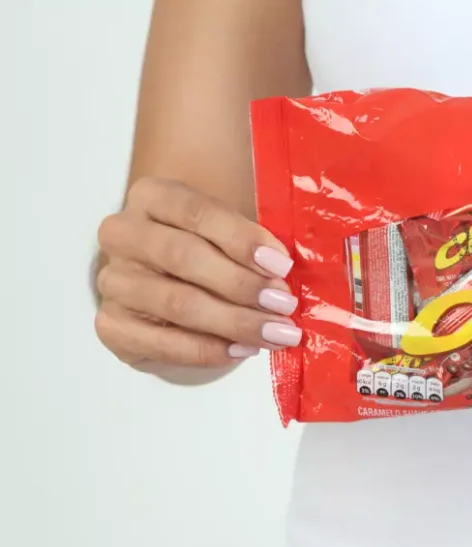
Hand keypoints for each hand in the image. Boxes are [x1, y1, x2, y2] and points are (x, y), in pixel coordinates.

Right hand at [95, 177, 301, 371]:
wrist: (170, 277)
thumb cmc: (210, 244)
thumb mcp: (229, 226)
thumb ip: (251, 238)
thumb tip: (285, 269)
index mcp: (153, 196)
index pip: (196, 211)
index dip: (241, 239)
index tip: (282, 265)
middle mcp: (123, 234)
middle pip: (184, 257)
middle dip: (242, 284)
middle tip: (284, 304)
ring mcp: (113, 281)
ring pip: (176, 303)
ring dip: (234, 322)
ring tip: (276, 333)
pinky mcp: (112, 325)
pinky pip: (161, 343)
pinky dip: (207, 350)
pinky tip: (243, 349)